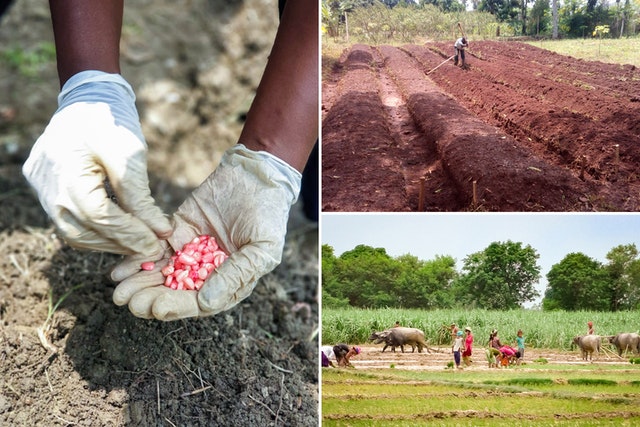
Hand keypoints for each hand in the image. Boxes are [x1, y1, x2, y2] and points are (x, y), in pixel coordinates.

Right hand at [22, 71, 171, 254]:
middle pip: (83, 231)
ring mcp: (41, 188)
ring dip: (107, 241)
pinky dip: (94, 230)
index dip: (129, 234)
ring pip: (73, 232)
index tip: (156, 244)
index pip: (99, 216)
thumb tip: (160, 231)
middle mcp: (47, 185)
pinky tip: (118, 230)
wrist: (86, 98)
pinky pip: (68, 221)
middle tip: (150, 248)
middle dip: (120, 243)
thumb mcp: (130, 153)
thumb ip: (140, 195)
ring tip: (137, 241)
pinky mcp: (44, 189)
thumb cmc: (111, 121)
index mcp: (67, 171)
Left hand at [111, 144, 301, 319]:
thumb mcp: (262, 248)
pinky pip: (154, 249)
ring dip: (140, 283)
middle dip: (151, 298)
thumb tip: (206, 302)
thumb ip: (236, 274)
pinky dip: (137, 259)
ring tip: (118, 291)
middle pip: (175, 292)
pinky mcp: (177, 231)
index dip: (178, 306)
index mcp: (230, 282)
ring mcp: (190, 252)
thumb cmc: (267, 214)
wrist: (257, 175)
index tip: (156, 308)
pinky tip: (120, 270)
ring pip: (161, 273)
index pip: (200, 302)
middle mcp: (207, 272)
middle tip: (129, 303)